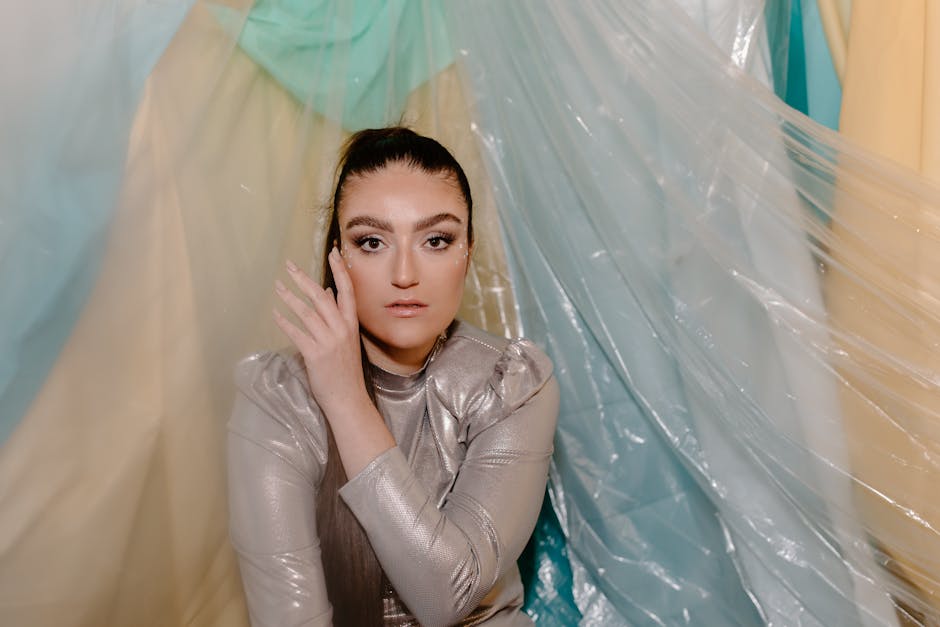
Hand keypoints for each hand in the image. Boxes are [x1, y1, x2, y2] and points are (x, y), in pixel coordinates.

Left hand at [273, 248, 367, 416]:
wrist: (348, 398)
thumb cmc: (346, 370)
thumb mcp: (347, 340)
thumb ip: (338, 317)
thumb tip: (330, 293)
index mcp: (351, 324)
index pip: (347, 291)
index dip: (340, 271)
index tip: (333, 252)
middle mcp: (341, 329)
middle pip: (321, 297)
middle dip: (304, 279)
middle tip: (289, 266)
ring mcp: (329, 342)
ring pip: (307, 312)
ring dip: (289, 297)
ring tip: (278, 287)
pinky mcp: (315, 354)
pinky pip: (296, 333)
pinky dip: (285, 322)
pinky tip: (275, 314)